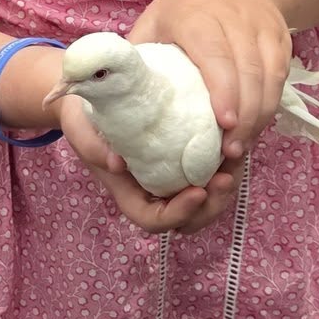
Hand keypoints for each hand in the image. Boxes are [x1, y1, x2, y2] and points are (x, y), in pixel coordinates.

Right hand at [57, 93, 242, 235]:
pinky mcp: (184, 156)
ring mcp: (170, 176)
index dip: (179, 214)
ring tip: (236, 157)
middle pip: (188, 218)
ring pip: (206, 198)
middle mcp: (153, 191)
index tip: (197, 190)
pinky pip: (210, 169)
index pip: (155, 220)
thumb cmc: (83, 118)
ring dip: (225, 185)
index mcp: (128, 192)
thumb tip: (117, 164)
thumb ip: (94, 148)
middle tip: (225, 177)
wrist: (91, 97)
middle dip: (211, 205)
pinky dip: (225, 161)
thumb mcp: (81, 130)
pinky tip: (233, 141)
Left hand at [128, 0, 291, 159]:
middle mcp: (236, 21)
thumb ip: (139, 57)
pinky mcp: (282, 43)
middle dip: (243, 116)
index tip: (223, 123)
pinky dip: (269, 107)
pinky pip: (280, 79)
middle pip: (247, 73)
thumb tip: (113, 99)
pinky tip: (254, 129)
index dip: (223, 90)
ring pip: (269, 79)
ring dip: (258, 117)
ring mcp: (264, 31)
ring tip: (239, 149)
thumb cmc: (189, 4)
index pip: (215, 56)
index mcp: (198, 17)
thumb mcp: (155, 20)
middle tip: (228, 152)